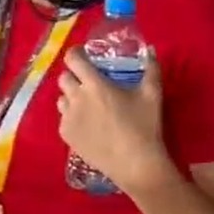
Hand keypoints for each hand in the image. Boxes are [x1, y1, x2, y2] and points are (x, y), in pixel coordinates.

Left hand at [55, 47, 174, 190]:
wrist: (134, 163)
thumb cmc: (144, 126)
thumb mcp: (152, 95)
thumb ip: (151, 69)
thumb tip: (151, 50)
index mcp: (94, 85)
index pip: (72, 59)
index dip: (75, 54)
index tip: (83, 55)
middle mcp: (76, 98)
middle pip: (63, 78)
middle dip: (74, 76)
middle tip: (88, 83)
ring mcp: (68, 118)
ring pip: (61, 99)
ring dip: (71, 97)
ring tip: (88, 105)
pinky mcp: (66, 135)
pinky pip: (63, 119)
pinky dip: (72, 117)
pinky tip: (88, 125)